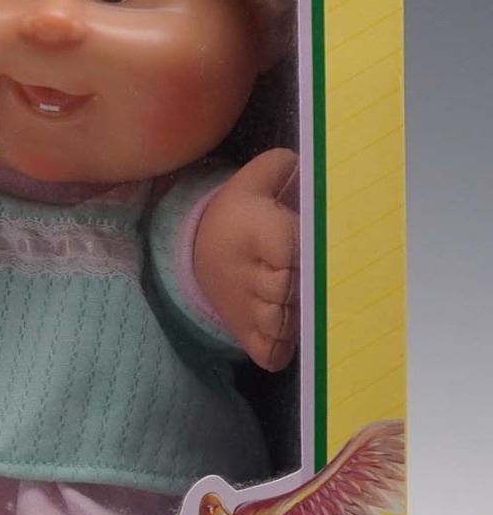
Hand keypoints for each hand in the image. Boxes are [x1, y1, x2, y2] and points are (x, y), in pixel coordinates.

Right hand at [191, 148, 299, 370]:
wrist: (200, 255)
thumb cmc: (241, 218)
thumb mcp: (252, 183)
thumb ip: (278, 168)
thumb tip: (306, 163)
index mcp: (254, 233)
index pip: (286, 245)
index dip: (302, 248)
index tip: (313, 244)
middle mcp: (249, 273)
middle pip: (285, 286)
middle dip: (302, 283)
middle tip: (313, 275)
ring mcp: (247, 308)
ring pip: (279, 322)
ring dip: (295, 318)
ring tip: (303, 304)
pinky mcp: (247, 333)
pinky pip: (269, 352)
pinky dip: (282, 350)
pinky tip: (290, 335)